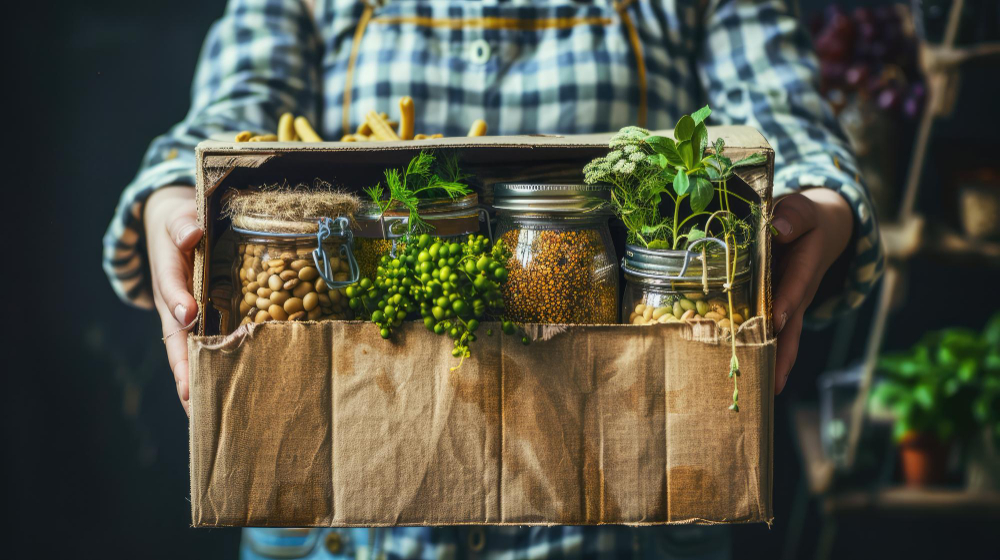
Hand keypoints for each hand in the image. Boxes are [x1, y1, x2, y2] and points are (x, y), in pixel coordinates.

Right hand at [144, 186, 202, 414]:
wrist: (178, 228)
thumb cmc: (181, 224)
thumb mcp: (178, 218)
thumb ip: (183, 225)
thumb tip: (192, 234)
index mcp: (168, 273)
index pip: (170, 287)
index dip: (179, 300)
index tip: (189, 314)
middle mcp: (175, 302)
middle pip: (175, 338)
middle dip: (183, 367)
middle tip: (189, 397)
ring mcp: (188, 316)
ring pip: (190, 352)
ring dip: (197, 380)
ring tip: (205, 412)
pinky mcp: (205, 323)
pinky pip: (208, 349)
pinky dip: (215, 371)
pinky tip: (230, 393)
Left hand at [771, 188, 852, 393]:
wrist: (821, 229)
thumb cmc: (805, 219)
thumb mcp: (804, 209)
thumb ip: (795, 215)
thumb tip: (781, 227)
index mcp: (804, 267)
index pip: (794, 287)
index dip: (786, 303)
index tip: (776, 322)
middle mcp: (798, 292)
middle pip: (792, 328)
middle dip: (782, 355)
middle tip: (772, 384)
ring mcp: (789, 305)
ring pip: (783, 338)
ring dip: (773, 363)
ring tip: (761, 392)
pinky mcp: (779, 309)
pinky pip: (771, 334)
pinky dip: (761, 352)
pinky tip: (747, 375)